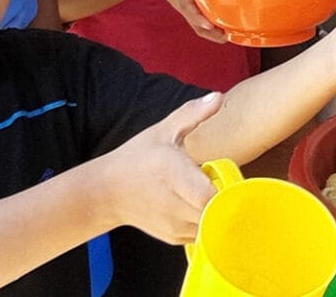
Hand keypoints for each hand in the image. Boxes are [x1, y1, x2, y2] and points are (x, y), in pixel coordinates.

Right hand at [93, 93, 223, 243]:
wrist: (107, 192)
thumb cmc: (137, 158)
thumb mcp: (163, 131)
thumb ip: (192, 114)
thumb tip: (217, 96)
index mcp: (173, 174)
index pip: (209, 195)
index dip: (225, 189)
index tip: (227, 176)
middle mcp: (173, 203)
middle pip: (215, 213)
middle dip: (226, 200)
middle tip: (222, 183)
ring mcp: (173, 225)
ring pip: (211, 226)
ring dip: (217, 212)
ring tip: (210, 193)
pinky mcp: (174, 238)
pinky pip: (202, 234)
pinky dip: (207, 223)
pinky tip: (198, 206)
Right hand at [141, 0, 226, 41]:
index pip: (188, 9)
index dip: (199, 19)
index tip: (209, 26)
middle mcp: (183, 3)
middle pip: (197, 26)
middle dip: (212, 34)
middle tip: (229, 35)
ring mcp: (186, 7)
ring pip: (199, 27)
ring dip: (214, 34)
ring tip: (232, 34)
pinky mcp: (189, 6)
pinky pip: (200, 21)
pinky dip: (212, 26)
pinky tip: (227, 25)